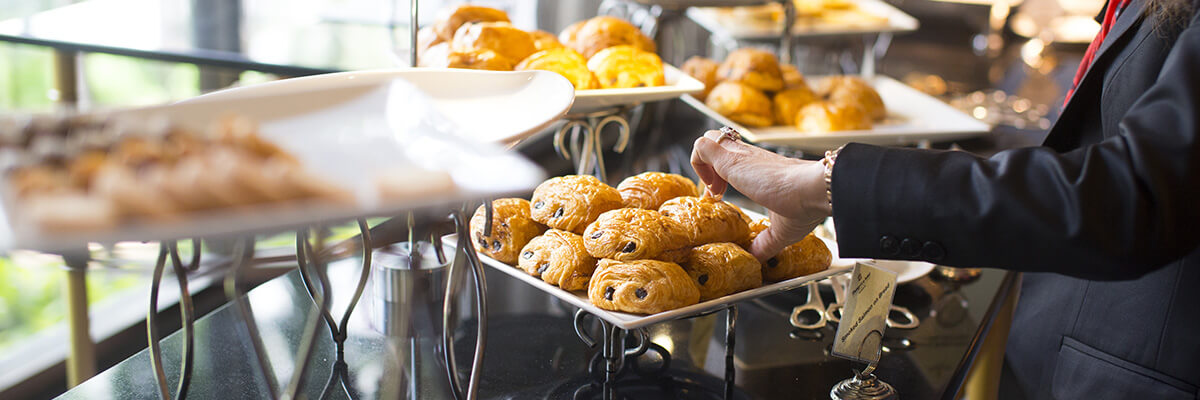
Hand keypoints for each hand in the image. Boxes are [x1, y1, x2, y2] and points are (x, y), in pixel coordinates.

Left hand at [690, 129, 831, 261]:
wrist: (813, 190)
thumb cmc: (804, 204)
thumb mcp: (781, 229)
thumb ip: (766, 244)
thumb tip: (757, 259)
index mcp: (758, 167)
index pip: (731, 156)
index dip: (719, 174)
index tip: (722, 197)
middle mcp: (747, 155)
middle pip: (717, 141)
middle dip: (709, 167)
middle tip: (717, 193)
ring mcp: (738, 154)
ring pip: (708, 139)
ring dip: (703, 165)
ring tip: (715, 191)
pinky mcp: (730, 159)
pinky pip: (701, 146)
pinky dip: (699, 164)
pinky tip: (714, 189)